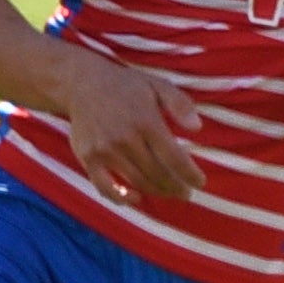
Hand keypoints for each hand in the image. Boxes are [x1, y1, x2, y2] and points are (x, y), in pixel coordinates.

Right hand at [53, 48, 204, 206]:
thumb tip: (198, 128)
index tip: (200, 183)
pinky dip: (121, 198)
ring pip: (136, 182)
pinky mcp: (88, 158)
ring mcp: (105, 150)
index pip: (174, 157)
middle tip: (186, 193)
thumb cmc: (126, 86)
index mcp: (146, 121)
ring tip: (169, 193)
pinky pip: (105, 187)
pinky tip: (135, 198)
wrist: (82, 84)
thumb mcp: (158, 85)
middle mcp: (125, 138)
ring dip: (156, 192)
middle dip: (176, 187)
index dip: (190, 174)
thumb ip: (180, 104)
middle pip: (157, 173)